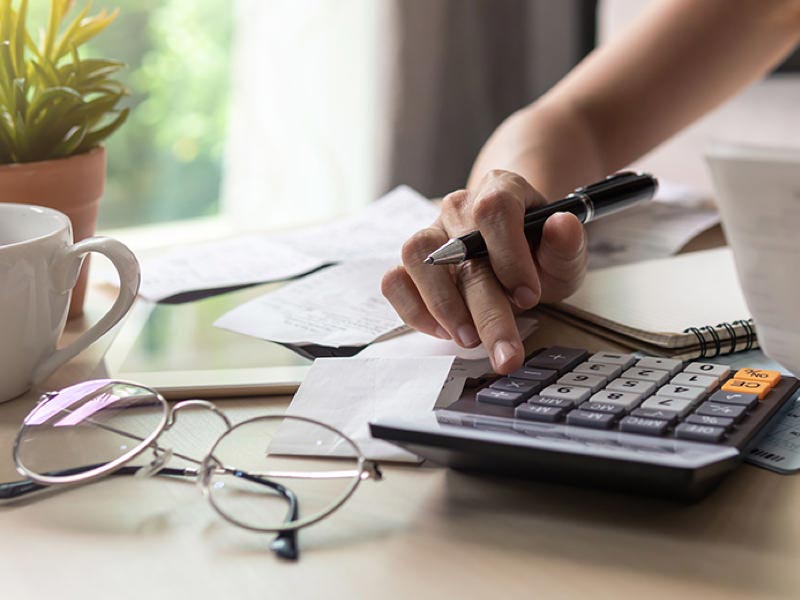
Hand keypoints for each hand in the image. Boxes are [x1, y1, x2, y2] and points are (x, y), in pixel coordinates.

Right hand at [381, 169, 587, 373]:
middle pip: (459, 248)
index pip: (495, 208)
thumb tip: (561, 225)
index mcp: (501, 190)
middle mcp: (459, 208)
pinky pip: (395, 281)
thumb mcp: (563, 255)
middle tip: (506, 352)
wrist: (514, 256)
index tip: (528, 296)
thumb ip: (567, 244)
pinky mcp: (410, 264)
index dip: (510, 254)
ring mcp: (430, 233)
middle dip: (486, 310)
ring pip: (416, 257)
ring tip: (469, 338)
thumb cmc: (537, 254)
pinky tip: (444, 331)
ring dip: (443, 305)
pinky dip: (414, 310)